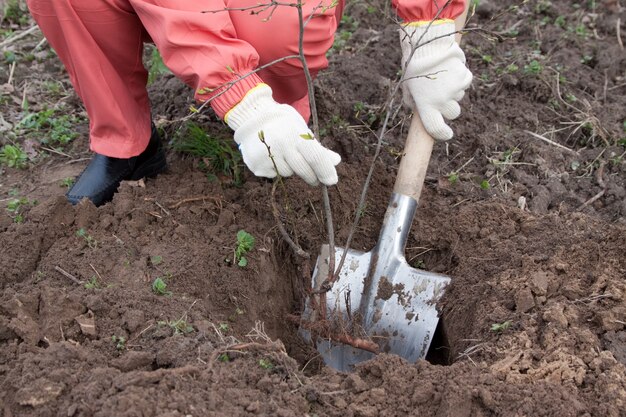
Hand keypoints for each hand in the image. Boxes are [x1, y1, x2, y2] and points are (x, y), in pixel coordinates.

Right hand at [225, 84, 340, 185]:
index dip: (325, 170)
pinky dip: (278, 169)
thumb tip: (336, 161)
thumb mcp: (302, 130)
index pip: (315, 156)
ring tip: (284, 154)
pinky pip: (275, 174)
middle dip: (313, 176)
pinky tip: (272, 156)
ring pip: (289, 173)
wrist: (251, 117)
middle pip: (304, 170)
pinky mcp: (257, 165)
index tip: (332, 181)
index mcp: (294, 133)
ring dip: (292, 169)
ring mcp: (267, 155)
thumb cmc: (283, 124)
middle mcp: (280, 144)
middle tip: (315, 178)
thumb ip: (318, 148)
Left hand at [400, 21, 472, 139]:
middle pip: (452, 113)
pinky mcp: (464, 78)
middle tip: (440, 93)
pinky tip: (450, 69)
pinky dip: (460, 79)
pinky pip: (465, 83)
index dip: (442, 134)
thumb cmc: (414, 66)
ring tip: (442, 76)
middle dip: (448, 107)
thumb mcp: (407, 87)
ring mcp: (455, 91)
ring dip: (452, 91)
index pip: (436, 129)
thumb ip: (412, 101)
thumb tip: (417, 109)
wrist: (428, 44)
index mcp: (426, 106)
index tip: (446, 134)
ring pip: (458, 97)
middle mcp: (442, 102)